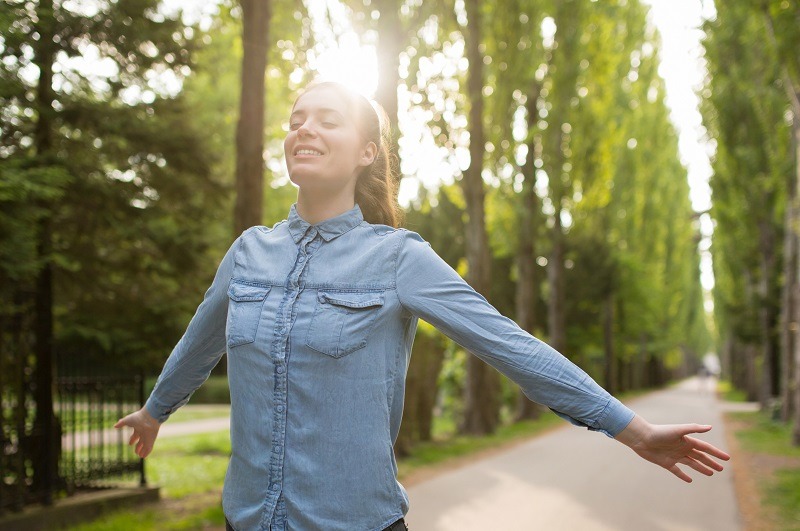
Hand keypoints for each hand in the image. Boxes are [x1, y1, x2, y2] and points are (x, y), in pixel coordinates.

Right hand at [114, 406, 161, 458]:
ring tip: (140, 455)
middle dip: (138, 446)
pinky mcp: (151, 441)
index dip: (132, 439)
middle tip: (136, 451)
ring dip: (142, 451)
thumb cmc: (138, 418)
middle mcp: (144, 433)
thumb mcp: (127, 420)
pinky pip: (149, 448)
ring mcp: (148, 437)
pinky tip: (143, 456)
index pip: (135, 435)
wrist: (149, 418)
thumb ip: (121, 423)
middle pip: (141, 441)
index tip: (130, 443)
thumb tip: (115, 426)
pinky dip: (146, 452)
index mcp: (138, 428)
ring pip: (145, 446)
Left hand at [614, 414, 730, 482]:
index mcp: (687, 441)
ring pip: (692, 464)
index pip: (705, 448)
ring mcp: (675, 456)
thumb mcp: (678, 430)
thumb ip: (693, 428)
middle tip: (721, 469)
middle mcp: (682, 448)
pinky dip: (684, 475)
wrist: (641, 438)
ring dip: (701, 468)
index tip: (727, 458)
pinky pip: (677, 471)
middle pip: (700, 457)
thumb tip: (710, 427)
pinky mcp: (666, 463)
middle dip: (711, 462)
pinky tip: (690, 480)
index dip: (716, 453)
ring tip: (711, 473)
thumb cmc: (659, 432)